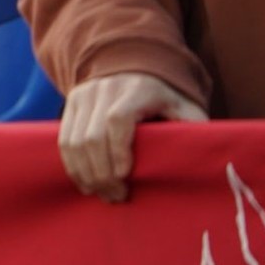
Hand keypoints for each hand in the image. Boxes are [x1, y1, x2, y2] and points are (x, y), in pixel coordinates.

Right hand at [58, 72, 206, 203]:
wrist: (135, 68)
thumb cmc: (167, 98)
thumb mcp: (187, 108)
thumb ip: (193, 129)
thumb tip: (199, 157)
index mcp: (137, 90)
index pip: (117, 119)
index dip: (118, 150)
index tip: (125, 177)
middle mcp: (105, 89)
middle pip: (92, 135)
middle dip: (102, 172)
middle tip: (116, 196)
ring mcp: (84, 94)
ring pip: (73, 140)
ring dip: (85, 172)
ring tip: (102, 193)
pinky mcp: (72, 102)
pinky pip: (64, 139)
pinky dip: (72, 165)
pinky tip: (86, 182)